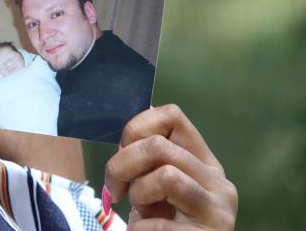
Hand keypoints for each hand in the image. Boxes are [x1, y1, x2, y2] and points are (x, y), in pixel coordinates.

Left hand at [105, 104, 237, 229]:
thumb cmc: (167, 224)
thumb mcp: (158, 186)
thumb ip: (150, 158)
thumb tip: (141, 115)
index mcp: (203, 161)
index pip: (172, 115)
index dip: (136, 127)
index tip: (122, 152)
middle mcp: (218, 181)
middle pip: (158, 145)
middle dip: (122, 164)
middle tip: (116, 190)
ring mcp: (219, 210)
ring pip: (165, 175)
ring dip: (139, 195)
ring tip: (140, 212)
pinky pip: (158, 222)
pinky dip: (141, 228)